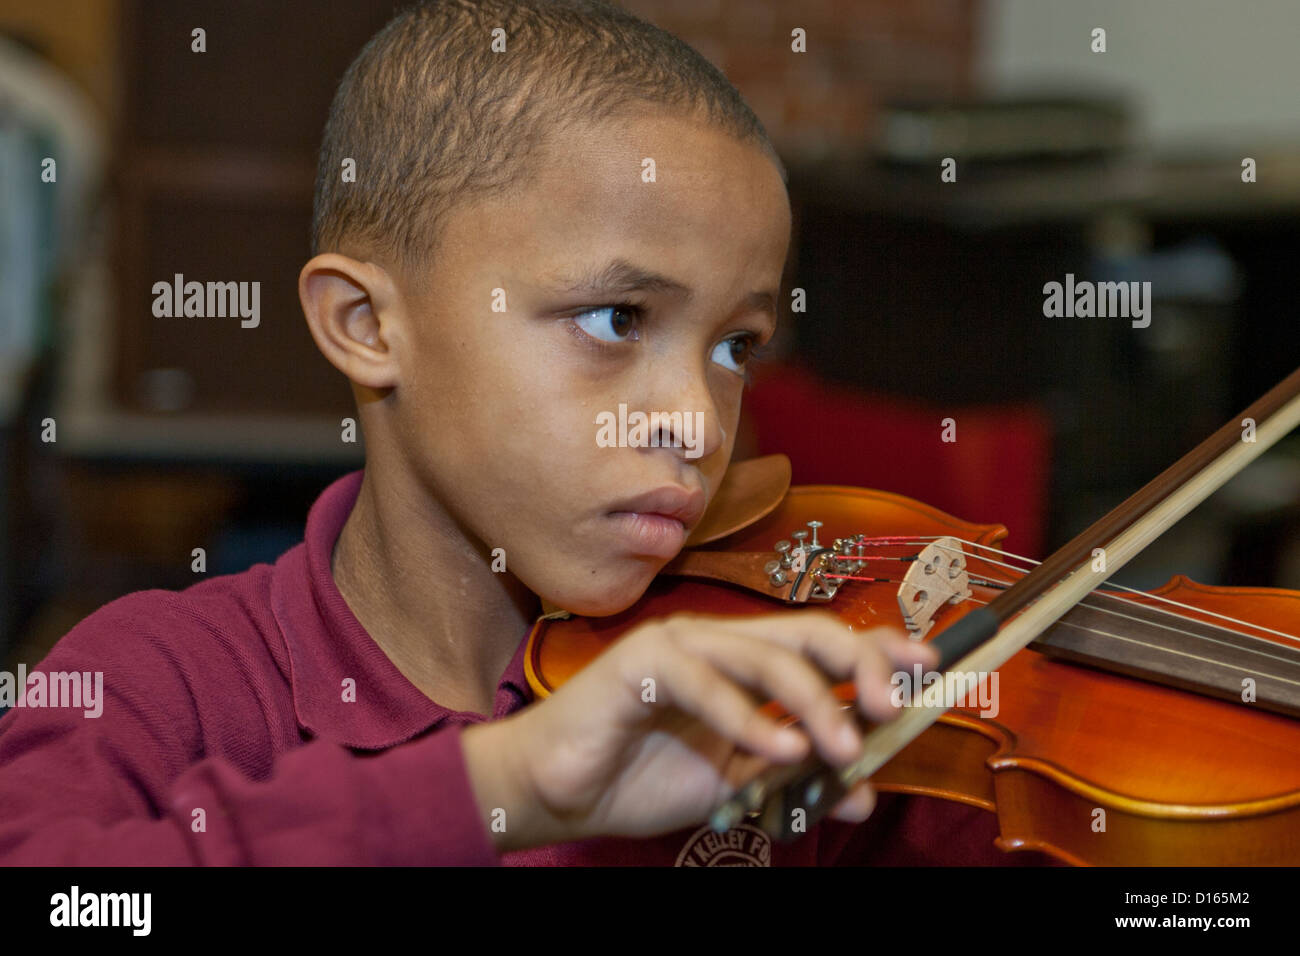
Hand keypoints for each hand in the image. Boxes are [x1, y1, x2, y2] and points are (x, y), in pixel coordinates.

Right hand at [461, 610, 936, 851]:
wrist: (556, 793)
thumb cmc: (639, 778)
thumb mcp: (734, 785)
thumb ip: (793, 779)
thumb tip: (864, 791)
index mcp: (742, 663)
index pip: (820, 642)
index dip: (876, 648)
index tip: (927, 667)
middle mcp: (717, 642)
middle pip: (804, 635)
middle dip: (856, 665)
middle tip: (887, 708)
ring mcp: (678, 646)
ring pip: (762, 655)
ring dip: (809, 702)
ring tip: (839, 747)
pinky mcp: (640, 663)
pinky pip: (706, 685)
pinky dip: (746, 719)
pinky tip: (776, 749)